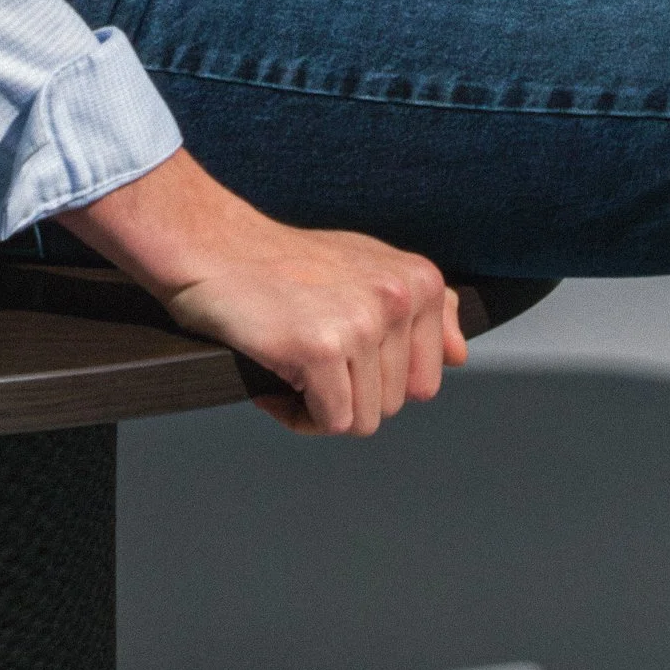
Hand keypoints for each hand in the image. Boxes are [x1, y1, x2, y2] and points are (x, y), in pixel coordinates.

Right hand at [62, 146, 466, 435]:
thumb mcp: (367, 265)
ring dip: (321, 407)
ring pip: (364, 420)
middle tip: (306, 356)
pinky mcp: (322, 349)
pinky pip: (329, 422)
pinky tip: (274, 377)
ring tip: (290, 363)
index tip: (340, 352)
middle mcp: (399, 299)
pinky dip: (296, 414)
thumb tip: (459, 356)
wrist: (211, 246)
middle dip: (348, 394)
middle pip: (394, 404)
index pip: (425, 379)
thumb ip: (423, 308)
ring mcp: (363, 324)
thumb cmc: (282, 262)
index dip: (377, 378)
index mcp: (419, 281)